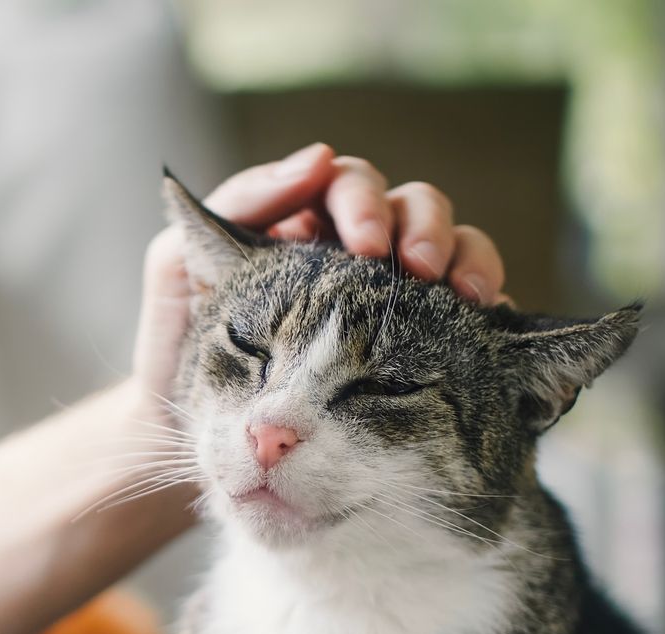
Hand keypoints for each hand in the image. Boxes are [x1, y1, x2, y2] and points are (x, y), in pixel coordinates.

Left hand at [132, 143, 507, 410]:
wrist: (180, 442)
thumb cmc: (176, 353)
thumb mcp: (178, 271)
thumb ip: (235, 206)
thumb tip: (316, 159)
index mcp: (302, 230)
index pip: (347, 186)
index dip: (362, 200)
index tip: (364, 242)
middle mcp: (353, 257)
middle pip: (412, 208)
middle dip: (422, 228)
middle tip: (418, 270)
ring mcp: (391, 302)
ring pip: (453, 249)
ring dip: (465, 258)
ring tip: (464, 294)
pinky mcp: (420, 349)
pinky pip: (468, 315)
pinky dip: (488, 308)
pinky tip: (484, 323)